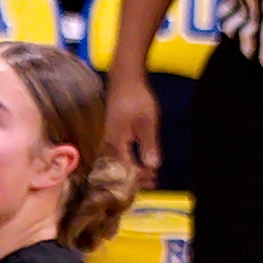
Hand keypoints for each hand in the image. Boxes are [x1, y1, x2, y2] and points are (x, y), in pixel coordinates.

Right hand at [106, 71, 160, 185]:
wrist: (124, 79)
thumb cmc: (137, 98)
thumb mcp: (147, 122)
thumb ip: (149, 145)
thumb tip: (152, 166)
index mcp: (117, 142)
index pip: (126, 168)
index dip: (139, 177)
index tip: (153, 180)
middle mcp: (109, 143)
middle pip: (118, 168)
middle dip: (135, 178)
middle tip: (152, 183)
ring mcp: (108, 138)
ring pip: (117, 161)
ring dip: (131, 170)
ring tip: (146, 175)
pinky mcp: (111, 133)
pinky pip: (117, 153)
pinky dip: (128, 160)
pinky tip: (137, 160)